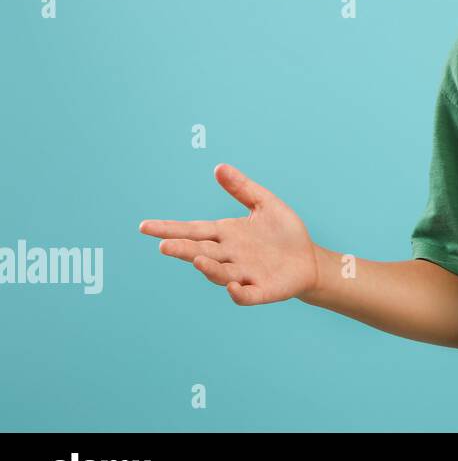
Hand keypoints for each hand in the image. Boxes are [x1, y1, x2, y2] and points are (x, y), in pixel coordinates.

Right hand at [139, 164, 318, 304]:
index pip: (193, 230)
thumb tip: (219, 167)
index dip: (170, 228)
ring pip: (220, 272)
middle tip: (163, 246)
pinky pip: (246, 294)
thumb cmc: (284, 233)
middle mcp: (230, 255)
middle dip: (182, 249)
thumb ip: (242, 188)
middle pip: (201, 251)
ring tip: (197, 259)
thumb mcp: (264, 204)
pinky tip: (232, 285)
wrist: (309, 259)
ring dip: (208, 268)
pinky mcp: (261, 290)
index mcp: (226, 234)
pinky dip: (238, 292)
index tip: (144, 226)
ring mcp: (244, 274)